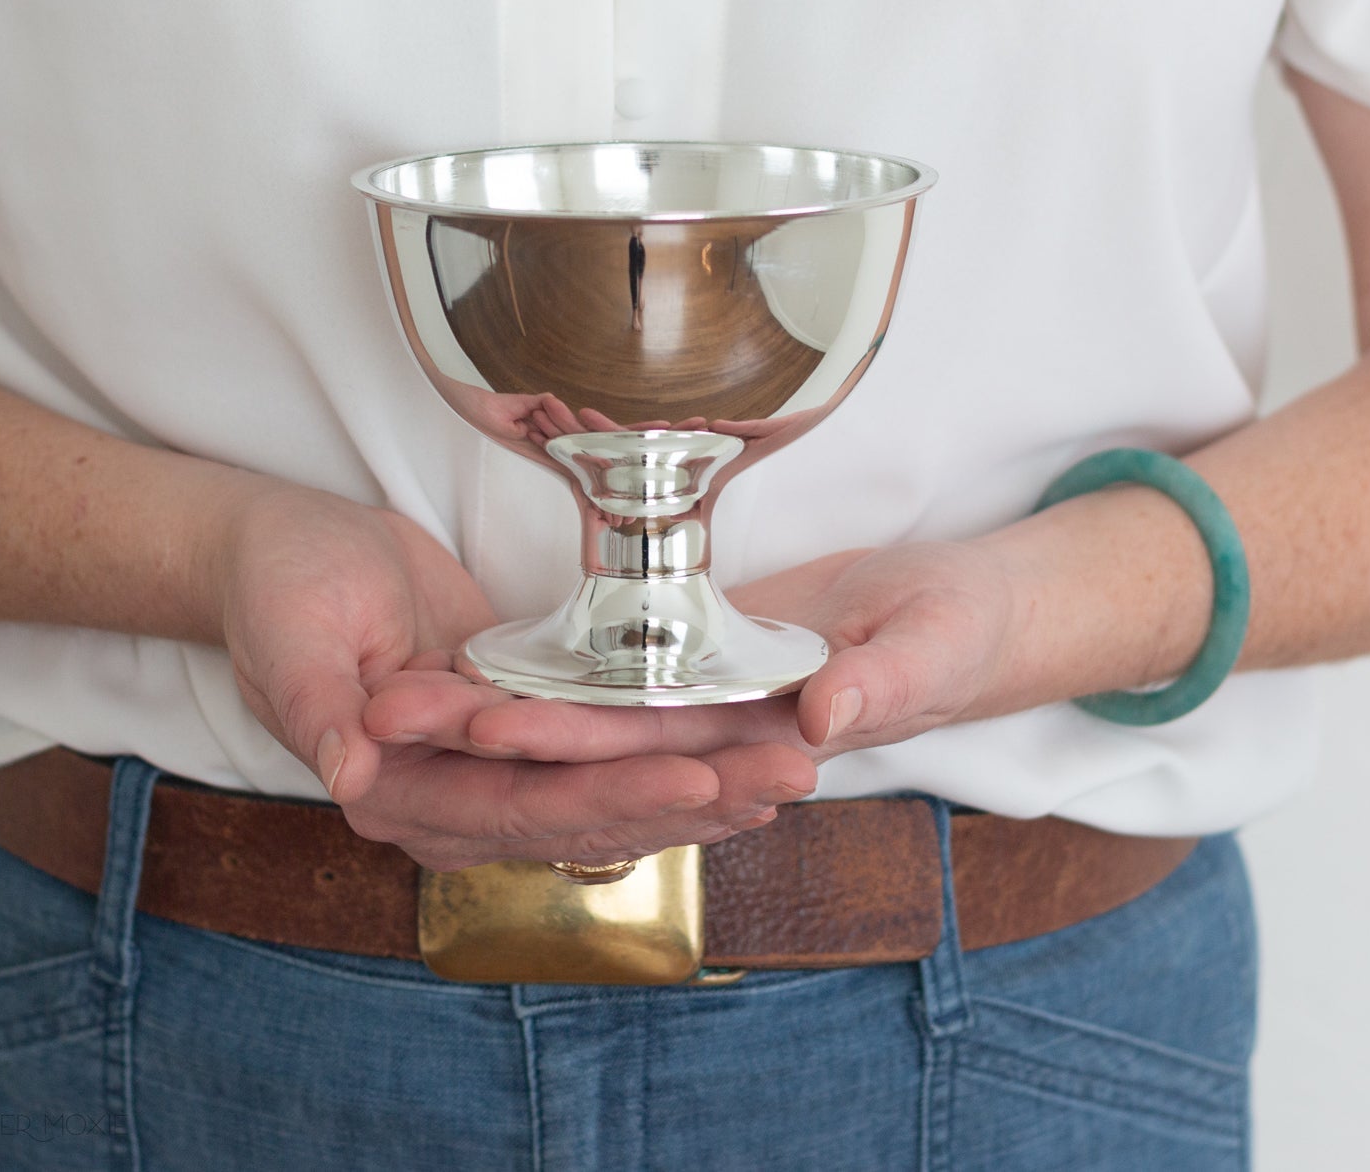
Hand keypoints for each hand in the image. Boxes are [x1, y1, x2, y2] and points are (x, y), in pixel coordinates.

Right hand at [217, 482, 814, 868]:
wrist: (285, 555)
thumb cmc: (280, 588)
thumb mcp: (290, 635)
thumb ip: (314, 706)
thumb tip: (348, 776)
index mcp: (399, 792)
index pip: (523, 808)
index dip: (613, 796)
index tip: (700, 777)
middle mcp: (453, 799)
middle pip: (588, 812)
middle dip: (691, 797)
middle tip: (786, 776)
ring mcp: (489, 769)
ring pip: (608, 791)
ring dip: (700, 783)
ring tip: (789, 767)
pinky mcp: (516, 729)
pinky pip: (601, 749)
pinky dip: (667, 747)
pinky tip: (735, 744)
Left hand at [368, 541, 1017, 773]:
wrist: (965, 612)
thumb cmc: (968, 635)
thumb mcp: (937, 649)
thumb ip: (882, 686)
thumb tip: (817, 726)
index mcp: (768, 748)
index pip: (655, 757)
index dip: (573, 747)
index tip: (493, 727)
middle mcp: (720, 734)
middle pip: (589, 738)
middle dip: (495, 728)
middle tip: (402, 706)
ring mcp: (704, 697)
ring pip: (585, 705)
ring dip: (500, 700)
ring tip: (411, 685)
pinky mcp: (699, 654)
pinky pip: (615, 663)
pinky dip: (553, 662)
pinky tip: (486, 654)